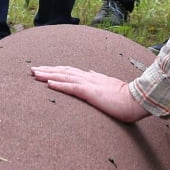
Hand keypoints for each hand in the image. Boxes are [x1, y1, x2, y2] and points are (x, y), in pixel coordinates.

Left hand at [30, 66, 150, 122]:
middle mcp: (88, 78)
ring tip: (35, 73)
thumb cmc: (126, 97)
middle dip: (47, 70)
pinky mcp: (91, 92)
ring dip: (48, 74)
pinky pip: (72, 87)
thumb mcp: (110, 87)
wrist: (137, 99)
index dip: (56, 70)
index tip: (44, 70)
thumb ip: (99, 80)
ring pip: (64, 76)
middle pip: (63, 71)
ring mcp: (89, 84)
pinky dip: (59, 84)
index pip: (70, 72)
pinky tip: (48, 83)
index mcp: (92, 78)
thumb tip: (91, 72)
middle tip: (32, 69)